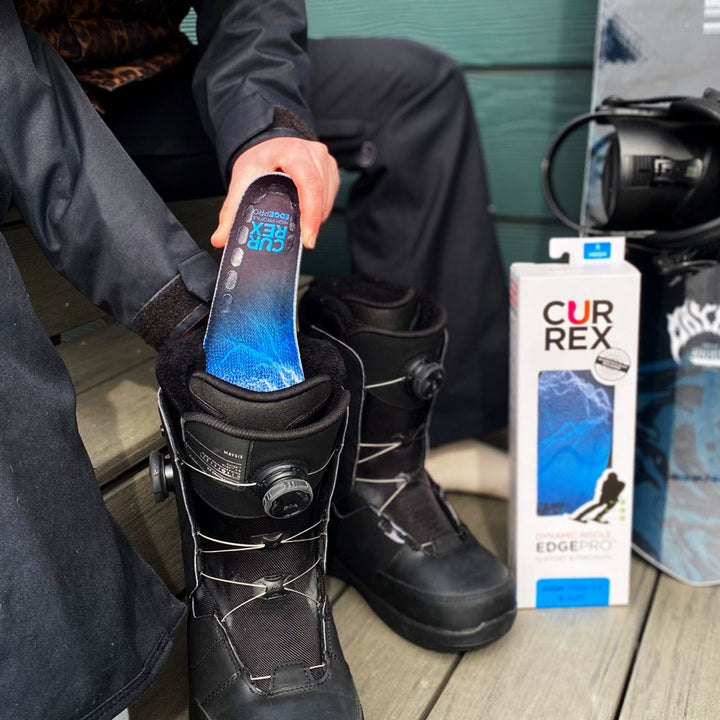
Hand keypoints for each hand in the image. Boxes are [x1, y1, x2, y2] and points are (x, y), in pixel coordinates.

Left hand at [211, 136, 339, 249]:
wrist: (271, 144)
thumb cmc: (261, 158)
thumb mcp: (243, 178)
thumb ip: (232, 209)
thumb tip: (221, 238)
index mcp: (294, 153)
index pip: (309, 184)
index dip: (310, 213)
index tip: (307, 238)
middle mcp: (314, 154)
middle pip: (321, 195)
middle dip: (312, 222)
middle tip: (303, 240)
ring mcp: (326, 162)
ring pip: (328, 199)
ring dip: (316, 218)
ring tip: (302, 227)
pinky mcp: (332, 171)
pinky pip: (331, 197)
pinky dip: (320, 210)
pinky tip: (308, 214)